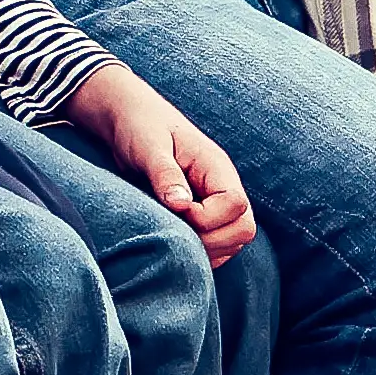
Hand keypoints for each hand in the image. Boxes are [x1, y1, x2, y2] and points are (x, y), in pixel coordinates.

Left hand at [68, 61, 257, 261]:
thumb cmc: (140, 128)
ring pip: (234, 241)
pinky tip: (176, 244)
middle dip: (211, 240)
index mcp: (216, 167)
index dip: (207, 217)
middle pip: (244, 229)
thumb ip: (165, 174)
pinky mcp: (205, 216)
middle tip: (175, 231)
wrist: (131, 121)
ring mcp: (217, 203)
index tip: (175, 210)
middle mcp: (223, 187)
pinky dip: (202, 253)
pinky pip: (219, 247)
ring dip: (206, 249)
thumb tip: (180, 205)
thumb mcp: (148, 147)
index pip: (235, 204)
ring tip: (172, 236)